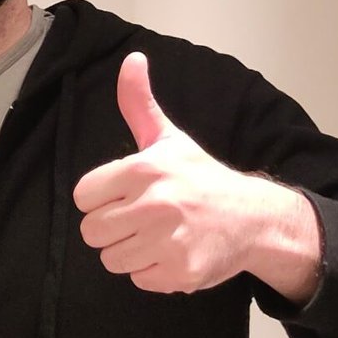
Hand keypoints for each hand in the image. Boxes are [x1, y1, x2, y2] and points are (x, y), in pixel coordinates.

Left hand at [73, 53, 320, 300]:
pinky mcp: (181, 273)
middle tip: (142, 218)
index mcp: (145, 170)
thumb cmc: (202, 178)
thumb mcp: (169, 139)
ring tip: (158, 235)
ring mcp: (168, 242)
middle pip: (92, 231)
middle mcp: (156, 205)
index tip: (125, 195)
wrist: (254, 218)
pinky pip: (138, 279)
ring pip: (111, 259)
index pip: (83, 196)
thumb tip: (132, 59)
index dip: (101, 198)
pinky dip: (153, 271)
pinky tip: (173, 252)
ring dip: (130, 251)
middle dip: (112, 228)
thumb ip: (139, 103)